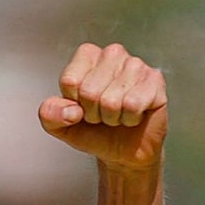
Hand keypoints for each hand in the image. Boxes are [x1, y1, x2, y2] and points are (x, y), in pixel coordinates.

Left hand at [38, 43, 166, 170]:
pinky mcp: (155, 80)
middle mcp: (113, 53)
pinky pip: (133, 105)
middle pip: (89, 91)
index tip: (81, 107)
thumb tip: (71, 111)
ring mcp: (136, 65)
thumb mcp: (59, 125)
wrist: (121, 151)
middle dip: (93, 113)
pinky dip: (129, 119)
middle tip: (102, 114)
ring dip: (112, 117)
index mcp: (86, 55)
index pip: (69, 81)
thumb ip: (49, 114)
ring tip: (117, 114)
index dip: (73, 104)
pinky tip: (133, 115)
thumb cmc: (91, 130)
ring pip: (111, 100)